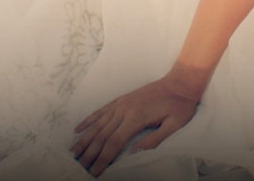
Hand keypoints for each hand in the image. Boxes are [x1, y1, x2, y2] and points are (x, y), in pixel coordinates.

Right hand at [71, 72, 200, 176]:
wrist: (180, 82)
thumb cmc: (180, 105)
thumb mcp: (174, 124)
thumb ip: (155, 140)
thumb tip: (135, 153)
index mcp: (136, 117)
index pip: (114, 143)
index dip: (103, 159)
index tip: (94, 172)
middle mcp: (124, 110)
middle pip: (102, 136)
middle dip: (89, 154)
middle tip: (79, 168)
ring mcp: (121, 104)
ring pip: (98, 125)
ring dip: (84, 140)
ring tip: (73, 153)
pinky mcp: (121, 100)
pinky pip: (100, 111)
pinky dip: (88, 121)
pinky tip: (78, 129)